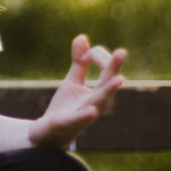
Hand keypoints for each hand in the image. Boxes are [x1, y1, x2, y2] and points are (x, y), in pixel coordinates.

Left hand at [28, 34, 125, 148]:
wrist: (48, 133)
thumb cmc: (66, 107)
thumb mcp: (73, 82)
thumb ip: (79, 62)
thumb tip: (82, 37)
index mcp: (101, 93)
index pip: (107, 70)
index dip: (95, 55)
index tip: (84, 55)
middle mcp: (97, 104)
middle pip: (107, 84)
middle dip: (113, 68)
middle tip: (122, 51)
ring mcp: (83, 115)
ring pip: (98, 102)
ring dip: (107, 91)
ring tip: (118, 80)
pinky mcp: (67, 123)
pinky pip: (78, 119)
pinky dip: (85, 115)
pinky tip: (92, 110)